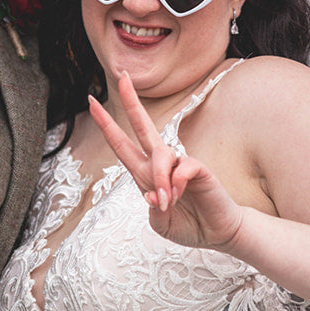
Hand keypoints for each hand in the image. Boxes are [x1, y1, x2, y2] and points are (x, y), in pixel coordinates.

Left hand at [88, 73, 243, 250]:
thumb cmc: (188, 225)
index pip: (123, 144)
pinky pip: (183, 167)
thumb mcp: (161, 223)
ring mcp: (179, 164)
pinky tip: (179, 195)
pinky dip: (177, 183)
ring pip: (160, 154)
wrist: (217, 233)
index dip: (107, 125)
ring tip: (167, 201)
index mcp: (146, 174)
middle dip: (131, 102)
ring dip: (159, 179)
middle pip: (143, 126)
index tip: (92, 104)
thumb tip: (153, 194)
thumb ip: (153, 210)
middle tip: (122, 77)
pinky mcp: (199, 169)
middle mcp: (161, 164)